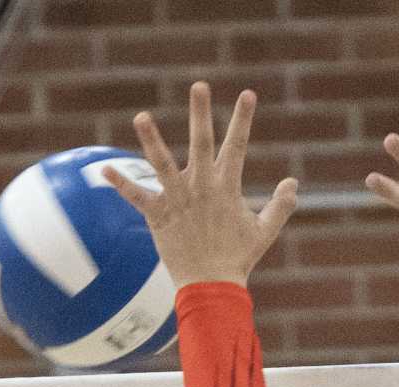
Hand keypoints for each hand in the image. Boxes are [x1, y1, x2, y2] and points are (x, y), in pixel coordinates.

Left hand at [103, 81, 297, 289]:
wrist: (212, 289)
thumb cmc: (237, 259)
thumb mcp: (264, 232)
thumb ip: (280, 206)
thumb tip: (293, 183)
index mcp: (227, 188)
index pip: (237, 147)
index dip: (243, 120)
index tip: (248, 93)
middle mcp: (202, 188)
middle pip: (202, 144)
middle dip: (201, 114)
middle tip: (199, 85)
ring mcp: (179, 201)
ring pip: (163, 165)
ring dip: (151, 140)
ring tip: (140, 116)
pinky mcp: (160, 216)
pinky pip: (137, 197)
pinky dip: (121, 184)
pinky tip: (104, 169)